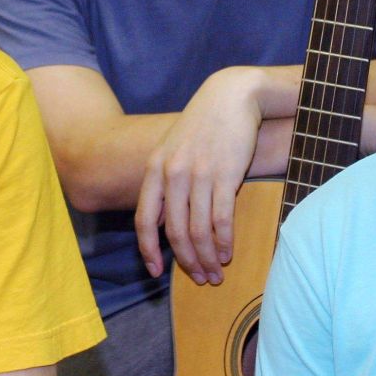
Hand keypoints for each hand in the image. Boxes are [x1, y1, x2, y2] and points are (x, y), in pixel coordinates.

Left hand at [134, 68, 266, 285]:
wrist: (231, 96)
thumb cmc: (203, 126)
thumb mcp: (172, 150)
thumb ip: (163, 184)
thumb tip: (161, 223)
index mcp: (155, 169)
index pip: (144, 220)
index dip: (148, 250)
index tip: (156, 272)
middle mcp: (173, 174)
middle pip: (174, 232)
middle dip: (187, 262)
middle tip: (200, 279)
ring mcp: (199, 174)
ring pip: (199, 231)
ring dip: (208, 258)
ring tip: (216, 272)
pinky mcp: (226, 174)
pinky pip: (222, 219)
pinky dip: (224, 241)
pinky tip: (229, 252)